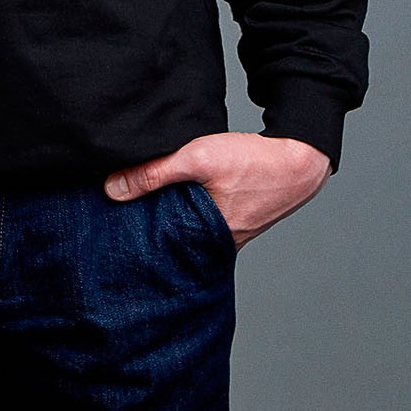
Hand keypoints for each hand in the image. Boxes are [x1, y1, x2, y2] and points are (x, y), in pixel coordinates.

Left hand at [101, 132, 330, 249]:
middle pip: (171, 244)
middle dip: (148, 234)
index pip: (160, 251)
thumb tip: (112, 189)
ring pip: (186, 232)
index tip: (111, 235)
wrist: (299, 159)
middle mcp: (217, 246)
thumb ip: (155, 173)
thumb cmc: (251, 161)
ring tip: (140, 207)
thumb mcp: (196, 158)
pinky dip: (187, 212)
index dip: (135, 244)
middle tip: (118, 223)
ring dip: (168, 219)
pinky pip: (202, 222)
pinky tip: (175, 199)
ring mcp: (227, 235)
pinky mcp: (234, 221)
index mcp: (205, 241)